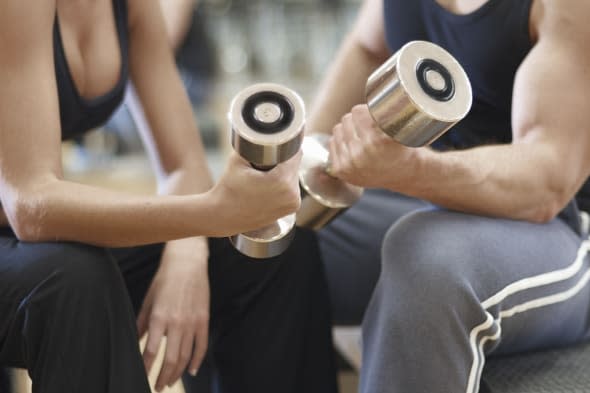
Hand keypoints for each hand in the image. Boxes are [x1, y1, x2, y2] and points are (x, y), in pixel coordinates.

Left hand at [137, 237, 209, 391]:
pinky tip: (192, 370)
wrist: (188, 261)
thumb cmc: (165, 278)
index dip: (146, 368)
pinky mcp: (204, 319)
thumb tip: (136, 341)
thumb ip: (142, 323)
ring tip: (170, 382)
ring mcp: (192, 321)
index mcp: (159, 317)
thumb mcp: (148, 300)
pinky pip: (202, 345)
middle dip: (163, 376)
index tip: (142, 377)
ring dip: (178, 372)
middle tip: (157, 387)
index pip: (151, 351)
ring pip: (186, 355)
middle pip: (171, 358)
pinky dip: (197, 360)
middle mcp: (177, 322)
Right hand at [209, 150, 301, 235]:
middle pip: (294, 166)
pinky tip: (269, 186)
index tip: (278, 144)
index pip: (295, 154)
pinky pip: (291, 189)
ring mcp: (293, 204)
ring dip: (284, 173)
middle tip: (265, 161)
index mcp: (282, 181)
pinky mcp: (290, 209)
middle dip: (283, 160)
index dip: (287, 146)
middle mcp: (292, 194)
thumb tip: (262, 133)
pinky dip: (283, 185)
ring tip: (265, 175)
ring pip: (293, 177)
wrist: (223, 216)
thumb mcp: (238, 160)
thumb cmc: (228, 189)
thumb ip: (253, 144)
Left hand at [329, 104, 417, 189]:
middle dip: (356, 120)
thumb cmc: (402, 147)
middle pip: (346, 119)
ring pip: (337, 129)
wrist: (403, 174)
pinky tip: (354, 147)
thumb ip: (387, 112)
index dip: (365, 111)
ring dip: (347, 130)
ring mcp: (349, 163)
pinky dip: (341, 142)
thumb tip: (375, 90)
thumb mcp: (401, 128)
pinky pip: (332, 142)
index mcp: (377, 141)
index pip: (357, 111)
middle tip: (368, 128)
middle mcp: (361, 154)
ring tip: (361, 137)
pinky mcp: (340, 170)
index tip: (372, 115)